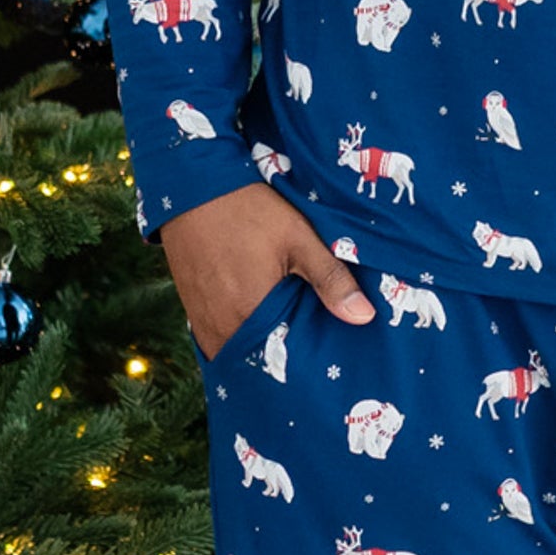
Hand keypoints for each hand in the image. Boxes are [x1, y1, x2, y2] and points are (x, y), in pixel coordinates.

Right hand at [160, 181, 374, 359]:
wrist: (192, 189)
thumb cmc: (247, 211)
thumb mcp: (298, 238)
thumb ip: (331, 279)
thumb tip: (364, 316)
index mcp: (250, 315)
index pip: (285, 363)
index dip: (308, 365)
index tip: (328, 364)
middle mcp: (222, 329)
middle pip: (262, 363)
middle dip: (287, 361)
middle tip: (315, 358)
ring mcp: (204, 324)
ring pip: (241, 354)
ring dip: (264, 351)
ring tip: (291, 344)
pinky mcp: (194, 314)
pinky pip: (222, 341)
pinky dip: (243, 340)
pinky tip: (263, 328)